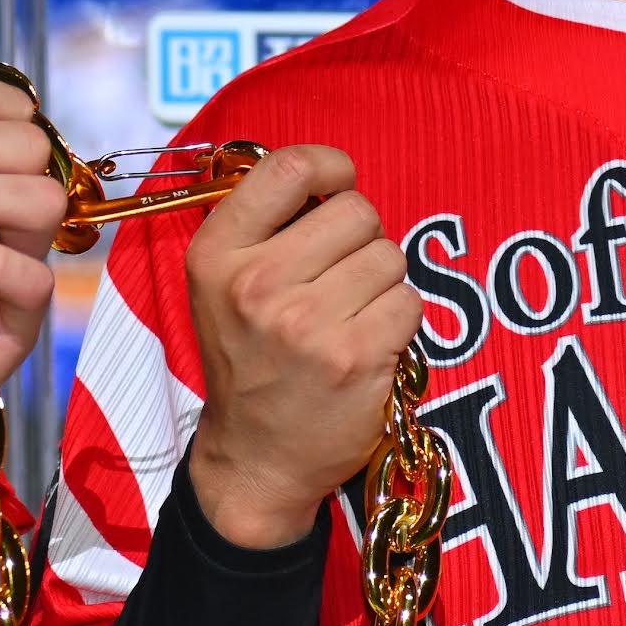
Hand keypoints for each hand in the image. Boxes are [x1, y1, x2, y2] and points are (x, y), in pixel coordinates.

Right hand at [180, 146, 419, 551]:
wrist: (254, 460)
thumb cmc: (248, 362)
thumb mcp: (223, 287)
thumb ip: (267, 228)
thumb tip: (334, 180)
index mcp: (216, 255)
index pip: (287, 168)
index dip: (330, 166)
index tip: (337, 185)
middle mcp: (256, 284)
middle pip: (356, 212)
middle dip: (361, 238)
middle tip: (339, 280)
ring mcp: (306, 323)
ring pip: (389, 257)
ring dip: (382, 283)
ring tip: (350, 317)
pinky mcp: (354, 358)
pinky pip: (408, 303)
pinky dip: (398, 322)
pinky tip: (367, 345)